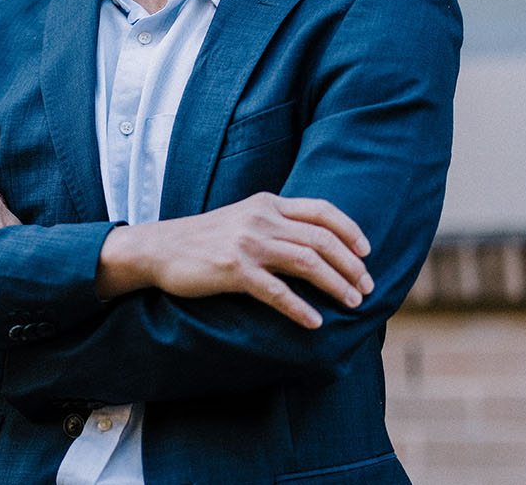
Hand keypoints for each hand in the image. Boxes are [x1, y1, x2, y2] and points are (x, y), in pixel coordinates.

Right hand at [95, 193, 372, 328]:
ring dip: (336, 285)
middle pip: (321, 239)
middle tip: (367, 288)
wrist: (158, 249)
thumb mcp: (242, 218)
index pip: (321, 210)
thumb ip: (274, 222)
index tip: (366, 252)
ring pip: (307, 262)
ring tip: (353, 304)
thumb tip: (313, 243)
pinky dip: (300, 309)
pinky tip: (314, 323)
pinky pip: (277, 292)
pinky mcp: (234, 270)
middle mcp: (261, 218)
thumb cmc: (203, 239)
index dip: (350, 230)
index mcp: (267, 203)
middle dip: (351, 265)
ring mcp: (248, 243)